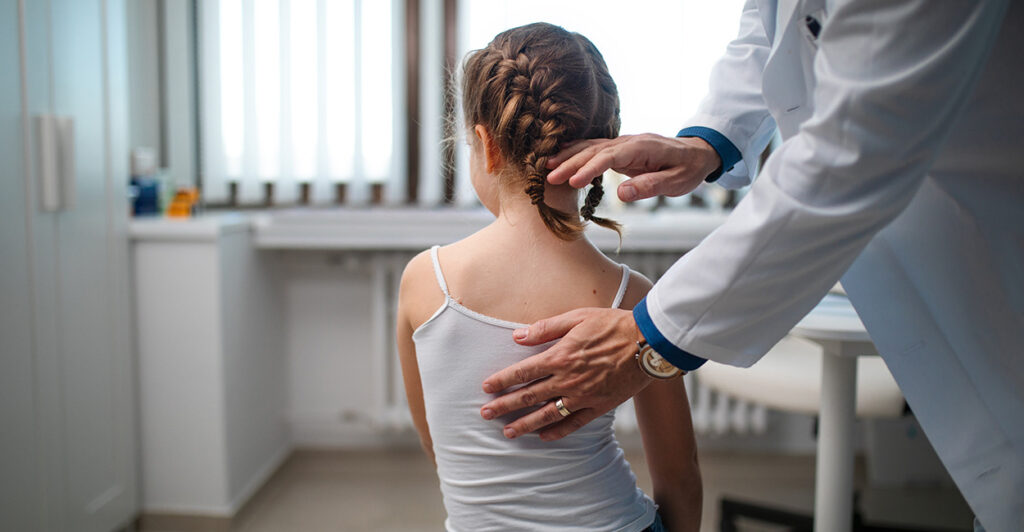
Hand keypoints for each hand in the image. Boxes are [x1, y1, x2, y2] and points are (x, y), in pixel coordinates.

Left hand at [480, 308, 653, 440]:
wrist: (648, 342)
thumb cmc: (612, 324)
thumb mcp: (577, 317)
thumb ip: (546, 328)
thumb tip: (517, 336)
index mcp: (560, 356)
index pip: (523, 372)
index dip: (502, 381)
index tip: (486, 388)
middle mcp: (568, 379)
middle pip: (529, 396)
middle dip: (504, 406)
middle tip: (485, 415)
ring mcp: (583, 396)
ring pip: (547, 415)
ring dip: (525, 424)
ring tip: (508, 433)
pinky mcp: (599, 406)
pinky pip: (573, 423)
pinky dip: (557, 432)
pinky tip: (543, 437)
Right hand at [546, 134, 720, 201]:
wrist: (698, 153)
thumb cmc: (688, 169)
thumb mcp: (675, 182)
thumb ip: (649, 186)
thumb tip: (622, 193)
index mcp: (642, 148)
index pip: (609, 157)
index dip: (589, 168)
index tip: (572, 182)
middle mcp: (629, 141)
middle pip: (594, 149)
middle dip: (570, 162)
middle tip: (549, 176)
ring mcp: (624, 143)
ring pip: (591, 146)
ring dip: (569, 155)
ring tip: (547, 167)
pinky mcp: (621, 148)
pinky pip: (595, 148)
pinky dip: (576, 151)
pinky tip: (561, 156)